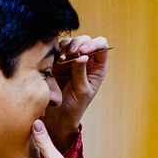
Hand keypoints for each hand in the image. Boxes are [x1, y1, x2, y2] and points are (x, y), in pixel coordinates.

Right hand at [43, 35, 110, 150]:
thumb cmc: (74, 107)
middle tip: (71, 52)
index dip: (94, 44)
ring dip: (67, 46)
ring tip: (62, 58)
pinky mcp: (57, 63)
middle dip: (78, 43)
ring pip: (71, 43)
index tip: (83, 50)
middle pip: (86, 41)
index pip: (101, 47)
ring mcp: (71, 61)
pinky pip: (58, 50)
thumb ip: (81, 73)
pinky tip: (55, 59)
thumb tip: (82, 56)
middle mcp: (85, 61)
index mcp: (97, 68)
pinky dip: (57, 51)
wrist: (57, 117)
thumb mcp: (81, 91)